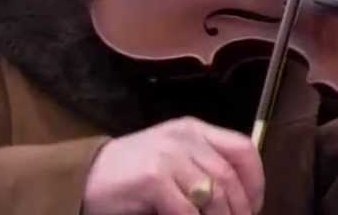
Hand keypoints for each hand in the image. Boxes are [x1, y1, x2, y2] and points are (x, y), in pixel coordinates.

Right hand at [82, 117, 263, 214]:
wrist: (82, 177)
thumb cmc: (131, 173)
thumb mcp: (173, 158)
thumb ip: (203, 167)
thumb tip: (239, 198)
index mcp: (194, 130)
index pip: (242, 148)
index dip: (255, 179)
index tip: (255, 205)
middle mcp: (185, 138)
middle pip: (229, 175)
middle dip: (240, 207)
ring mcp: (168, 156)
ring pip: (212, 194)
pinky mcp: (153, 179)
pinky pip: (186, 211)